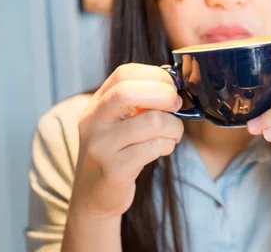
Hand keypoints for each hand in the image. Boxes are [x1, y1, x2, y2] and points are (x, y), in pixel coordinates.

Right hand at [70, 64, 183, 220]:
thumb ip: (139, 101)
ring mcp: (102, 146)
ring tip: (172, 134)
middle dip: (165, 95)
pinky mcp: (115, 169)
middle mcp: (93, 122)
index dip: (155, 74)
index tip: (172, 86)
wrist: (93, 197)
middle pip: (130, 92)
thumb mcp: (118, 121)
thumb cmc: (117, 152)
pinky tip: (163, 149)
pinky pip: (154, 147)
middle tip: (177, 105)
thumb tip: (174, 84)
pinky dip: (168, 145)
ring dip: (174, 126)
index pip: (124, 74)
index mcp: (96, 104)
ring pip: (152, 121)